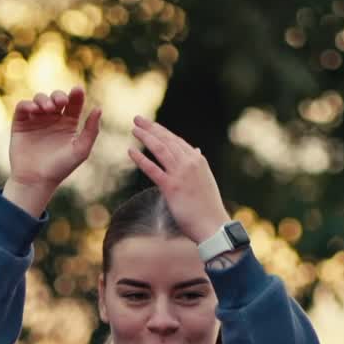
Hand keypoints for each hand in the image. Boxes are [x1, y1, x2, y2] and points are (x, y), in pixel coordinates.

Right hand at [3, 87, 101, 216]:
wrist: (36, 181)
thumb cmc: (60, 168)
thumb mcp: (80, 150)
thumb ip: (91, 130)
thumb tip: (98, 108)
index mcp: (68, 124)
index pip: (73, 104)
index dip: (76, 95)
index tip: (77, 91)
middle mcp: (52, 119)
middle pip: (56, 98)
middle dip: (58, 96)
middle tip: (62, 102)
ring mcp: (36, 120)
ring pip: (39, 99)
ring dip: (43, 99)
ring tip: (48, 109)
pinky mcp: (21, 123)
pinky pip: (23, 107)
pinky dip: (27, 104)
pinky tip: (34, 110)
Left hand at [129, 117, 229, 243]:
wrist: (213, 225)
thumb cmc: (208, 207)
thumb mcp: (205, 180)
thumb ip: (197, 164)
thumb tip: (196, 150)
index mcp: (198, 160)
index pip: (176, 140)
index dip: (161, 131)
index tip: (150, 124)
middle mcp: (189, 162)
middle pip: (167, 140)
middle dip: (151, 128)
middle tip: (137, 118)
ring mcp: (180, 174)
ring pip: (160, 149)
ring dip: (145, 137)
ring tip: (134, 129)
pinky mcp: (171, 187)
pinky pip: (152, 169)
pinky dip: (140, 158)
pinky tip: (130, 151)